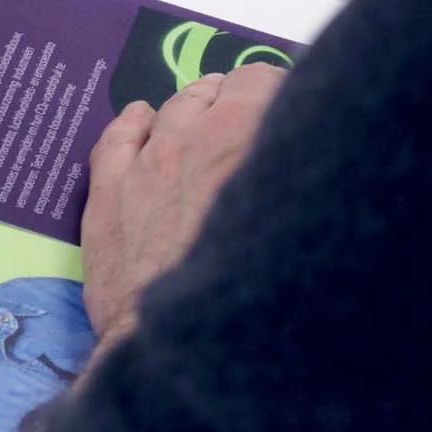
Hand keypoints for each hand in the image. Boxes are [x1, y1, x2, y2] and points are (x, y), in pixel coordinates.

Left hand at [79, 62, 288, 348]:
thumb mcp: (313, 232)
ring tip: (202, 108)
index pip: (261, 82)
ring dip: (189, 107)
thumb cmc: (262, 299)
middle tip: (249, 111)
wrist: (194, 349)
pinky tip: (140, 118)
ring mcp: (144, 165)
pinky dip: (132, 123)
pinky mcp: (108, 195)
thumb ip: (311, 186)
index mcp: (247, 140)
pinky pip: (116, 137)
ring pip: (167, 110)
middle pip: (213, 92)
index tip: (285, 104)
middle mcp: (193, 140)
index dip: (276, 91)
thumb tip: (323, 167)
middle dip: (234, 96)